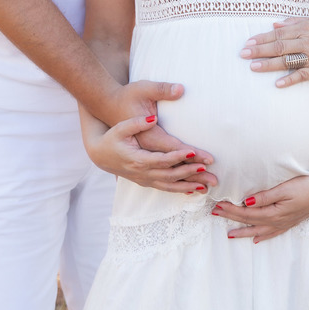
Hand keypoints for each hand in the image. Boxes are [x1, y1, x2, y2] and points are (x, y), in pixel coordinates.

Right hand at [82, 114, 217, 193]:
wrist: (99, 153)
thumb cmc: (112, 137)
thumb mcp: (121, 127)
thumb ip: (137, 122)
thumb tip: (153, 118)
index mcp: (137, 158)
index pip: (162, 158)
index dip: (179, 155)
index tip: (194, 151)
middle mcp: (142, 172)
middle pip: (170, 174)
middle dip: (190, 173)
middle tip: (208, 169)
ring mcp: (144, 179)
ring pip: (169, 185)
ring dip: (189, 186)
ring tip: (207, 185)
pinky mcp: (145, 181)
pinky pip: (165, 188)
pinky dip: (180, 190)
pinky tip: (194, 190)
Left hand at [211, 173, 308, 243]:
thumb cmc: (307, 186)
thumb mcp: (284, 188)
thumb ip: (265, 196)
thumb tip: (246, 202)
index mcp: (274, 213)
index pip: (247, 213)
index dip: (231, 210)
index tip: (218, 205)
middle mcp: (277, 221)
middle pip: (249, 221)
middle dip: (231, 218)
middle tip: (216, 214)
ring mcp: (284, 223)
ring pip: (259, 230)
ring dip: (243, 231)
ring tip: (230, 235)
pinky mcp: (290, 222)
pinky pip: (272, 233)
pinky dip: (262, 236)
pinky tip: (257, 239)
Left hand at [240, 17, 308, 86]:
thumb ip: (294, 23)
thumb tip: (274, 26)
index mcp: (304, 29)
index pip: (278, 34)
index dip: (262, 38)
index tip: (248, 43)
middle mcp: (307, 42)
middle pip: (279, 47)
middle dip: (259, 51)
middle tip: (243, 54)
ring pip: (287, 61)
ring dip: (269, 65)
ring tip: (253, 67)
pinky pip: (302, 76)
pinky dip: (289, 79)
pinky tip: (277, 84)